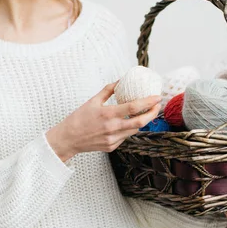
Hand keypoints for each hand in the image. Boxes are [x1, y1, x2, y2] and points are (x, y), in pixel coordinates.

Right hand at [46, 81, 161, 159]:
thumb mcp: (93, 100)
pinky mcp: (112, 147)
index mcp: (108, 114)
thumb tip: (121, 81)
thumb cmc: (79, 118)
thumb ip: (109, 90)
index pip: (134, 107)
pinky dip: (127, 130)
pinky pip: (125, 137)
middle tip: (157, 106)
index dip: (148, 102)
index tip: (157, 97)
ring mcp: (113, 139)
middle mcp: (112, 128)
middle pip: (140, 122)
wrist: (68, 138)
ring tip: (144, 113)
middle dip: (152, 114)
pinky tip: (124, 124)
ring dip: (141, 121)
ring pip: (134, 130)